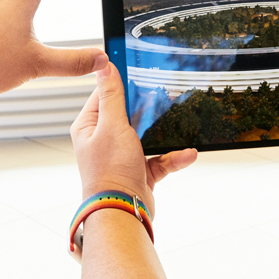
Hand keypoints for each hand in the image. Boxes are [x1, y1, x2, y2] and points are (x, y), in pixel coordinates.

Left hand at [71, 64, 197, 216]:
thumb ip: (112, 96)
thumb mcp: (113, 126)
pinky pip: (160, 158)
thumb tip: (104, 66)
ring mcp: (122, 155)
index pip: (104, 94)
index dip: (121, 81)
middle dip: (148, 106)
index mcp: (90, 126)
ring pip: (147, 134)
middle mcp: (104, 139)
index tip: (139, 68)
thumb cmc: (110, 172)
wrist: (122, 212)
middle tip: (165, 91)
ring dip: (164, 133)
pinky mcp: (139, 170)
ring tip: (181, 122)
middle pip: (128, 112)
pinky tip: (188, 153)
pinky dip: (174, 156)